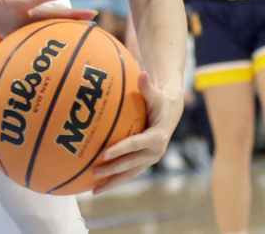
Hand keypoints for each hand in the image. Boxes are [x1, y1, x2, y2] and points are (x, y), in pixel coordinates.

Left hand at [0, 0, 94, 38]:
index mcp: (19, 4)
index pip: (34, 0)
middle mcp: (29, 13)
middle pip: (53, 14)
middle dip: (72, 15)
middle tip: (93, 14)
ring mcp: (29, 24)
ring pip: (53, 27)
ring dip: (71, 28)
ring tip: (91, 28)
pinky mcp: (26, 34)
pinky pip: (42, 40)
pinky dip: (57, 43)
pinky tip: (74, 47)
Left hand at [90, 72, 182, 193]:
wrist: (171, 113)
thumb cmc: (159, 101)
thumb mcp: (155, 94)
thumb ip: (147, 87)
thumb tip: (143, 73)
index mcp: (157, 138)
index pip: (135, 145)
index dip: (120, 150)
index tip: (104, 154)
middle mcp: (155, 152)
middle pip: (130, 164)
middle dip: (112, 170)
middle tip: (93, 171)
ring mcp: (149, 160)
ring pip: (129, 174)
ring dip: (112, 182)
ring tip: (93, 190)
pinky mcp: (144, 162)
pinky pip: (128, 173)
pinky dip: (115, 179)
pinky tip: (98, 185)